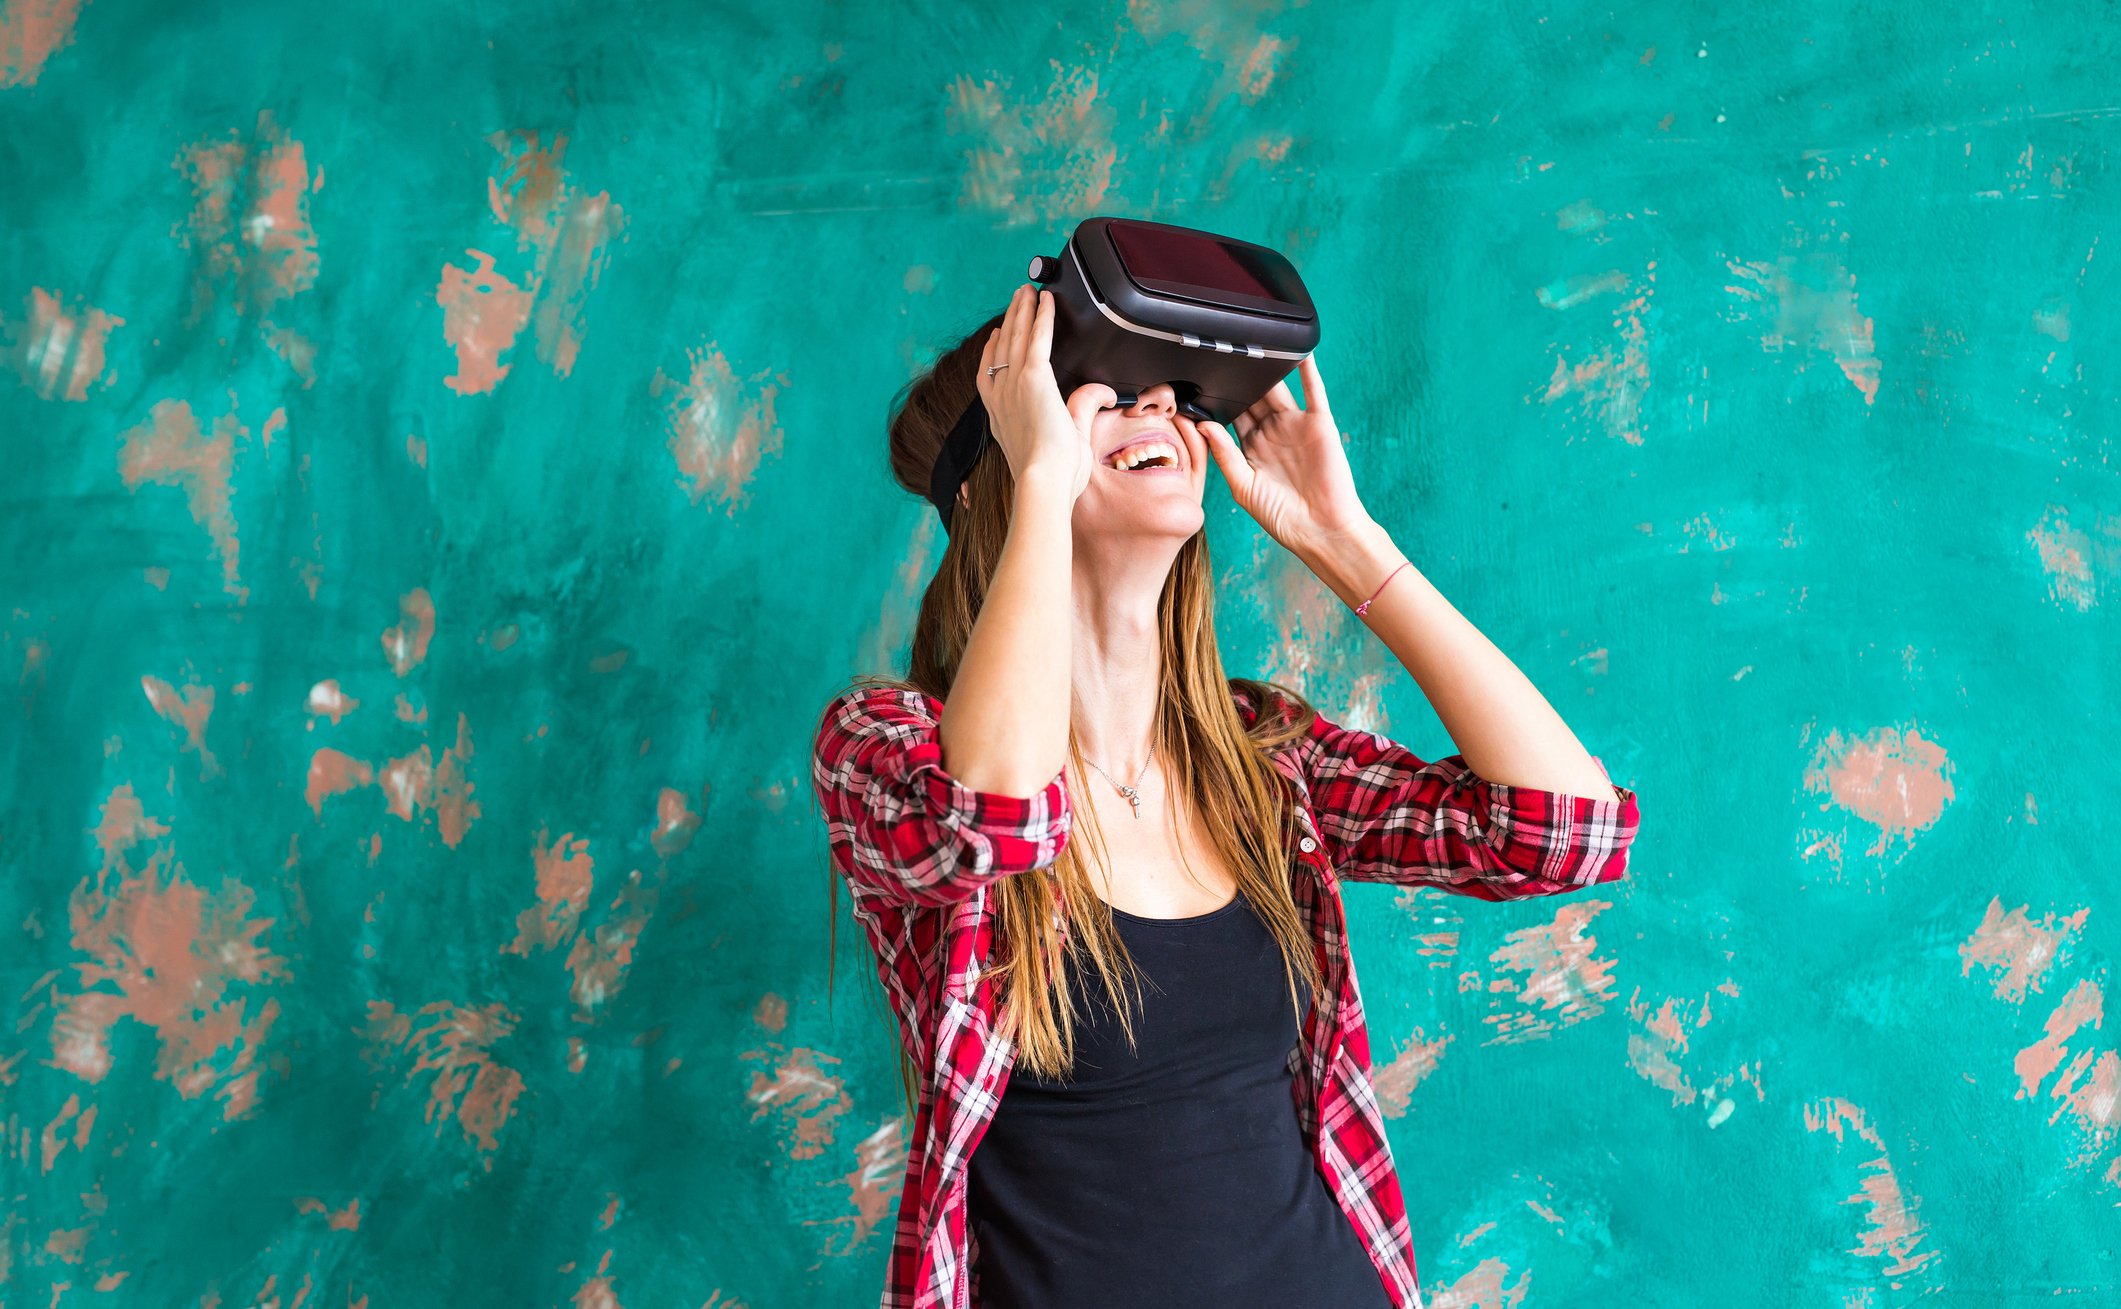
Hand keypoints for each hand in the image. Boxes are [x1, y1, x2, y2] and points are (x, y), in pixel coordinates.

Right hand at [976, 285, 1116, 502]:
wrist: (1045, 481)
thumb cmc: (1053, 474)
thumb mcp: (1069, 437)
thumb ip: (1085, 409)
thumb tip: (1107, 394)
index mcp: (1001, 416)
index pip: (990, 376)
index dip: (993, 352)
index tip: (997, 336)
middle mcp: (1001, 397)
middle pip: (1003, 348)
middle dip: (1010, 321)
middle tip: (1016, 300)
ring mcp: (1013, 385)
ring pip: (1016, 337)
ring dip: (1021, 310)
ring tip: (1025, 291)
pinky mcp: (1032, 378)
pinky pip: (1037, 337)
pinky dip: (1041, 316)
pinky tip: (1045, 299)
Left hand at [1182, 355, 1373, 554]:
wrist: (1321, 528)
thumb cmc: (1281, 516)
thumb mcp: (1243, 486)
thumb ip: (1224, 454)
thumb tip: (1202, 425)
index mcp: (1251, 448)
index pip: (1230, 415)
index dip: (1216, 400)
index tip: (1197, 382)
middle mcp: (1272, 432)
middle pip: (1252, 397)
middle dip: (1238, 379)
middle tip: (1220, 354)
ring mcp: (1296, 425)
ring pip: (1277, 389)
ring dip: (1266, 369)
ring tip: (1252, 344)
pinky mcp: (1319, 423)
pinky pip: (1313, 391)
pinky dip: (1307, 371)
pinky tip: (1297, 351)